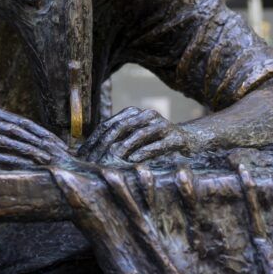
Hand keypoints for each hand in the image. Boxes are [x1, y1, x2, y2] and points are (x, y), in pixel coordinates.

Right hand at [0, 106, 70, 169]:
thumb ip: (4, 134)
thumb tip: (39, 148)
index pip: (23, 122)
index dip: (43, 134)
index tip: (61, 147)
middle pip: (16, 131)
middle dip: (40, 144)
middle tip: (58, 157)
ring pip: (3, 142)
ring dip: (26, 152)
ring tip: (44, 162)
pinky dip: (6, 161)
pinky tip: (20, 168)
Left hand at [76, 107, 195, 163]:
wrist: (187, 139)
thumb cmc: (154, 141)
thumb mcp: (133, 138)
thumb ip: (116, 140)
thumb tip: (88, 153)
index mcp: (133, 113)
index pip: (109, 124)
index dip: (95, 138)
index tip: (84, 154)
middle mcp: (146, 115)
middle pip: (122, 126)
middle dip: (108, 142)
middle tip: (97, 156)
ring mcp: (162, 124)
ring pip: (140, 133)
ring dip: (126, 146)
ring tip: (115, 157)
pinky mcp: (175, 137)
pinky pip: (159, 143)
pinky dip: (145, 151)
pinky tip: (135, 159)